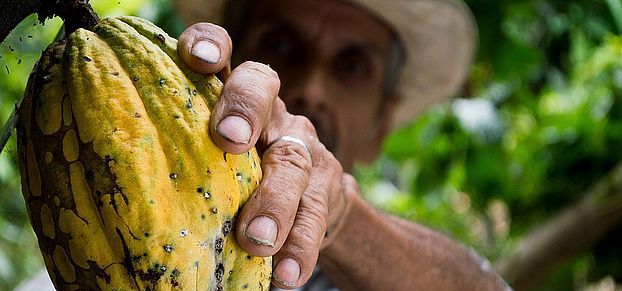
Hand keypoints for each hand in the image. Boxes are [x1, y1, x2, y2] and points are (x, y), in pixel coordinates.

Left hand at [178, 23, 352, 288]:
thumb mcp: (210, 156)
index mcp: (232, 96)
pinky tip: (286, 275)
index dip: (211, 45)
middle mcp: (271, 112)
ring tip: (256, 240)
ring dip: (274, 201)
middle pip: (263, 90)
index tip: (194, 58)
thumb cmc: (238, 176)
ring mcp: (302, 147)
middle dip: (245, 110)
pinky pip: (315, 214)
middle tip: (228, 140)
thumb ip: (181, 155)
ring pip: (293, 162)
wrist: (308, 199)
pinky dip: (299, 246)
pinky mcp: (326, 187)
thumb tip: (110, 190)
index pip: (223, 54)